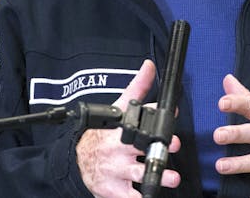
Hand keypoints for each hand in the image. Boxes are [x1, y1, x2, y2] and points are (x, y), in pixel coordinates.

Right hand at [76, 60, 181, 197]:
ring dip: (157, 177)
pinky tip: (150, 196)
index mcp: (121, 130)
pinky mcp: (114, 191)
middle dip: (158, 147)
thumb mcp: (118, 109)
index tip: (173, 115)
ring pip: (138, 175)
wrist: (76, 160)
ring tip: (172, 178)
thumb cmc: (102, 134)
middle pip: (140, 148)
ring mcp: (116, 172)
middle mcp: (118, 150)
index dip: (155, 117)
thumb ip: (138, 89)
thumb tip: (150, 65)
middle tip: (172, 146)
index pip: (138, 119)